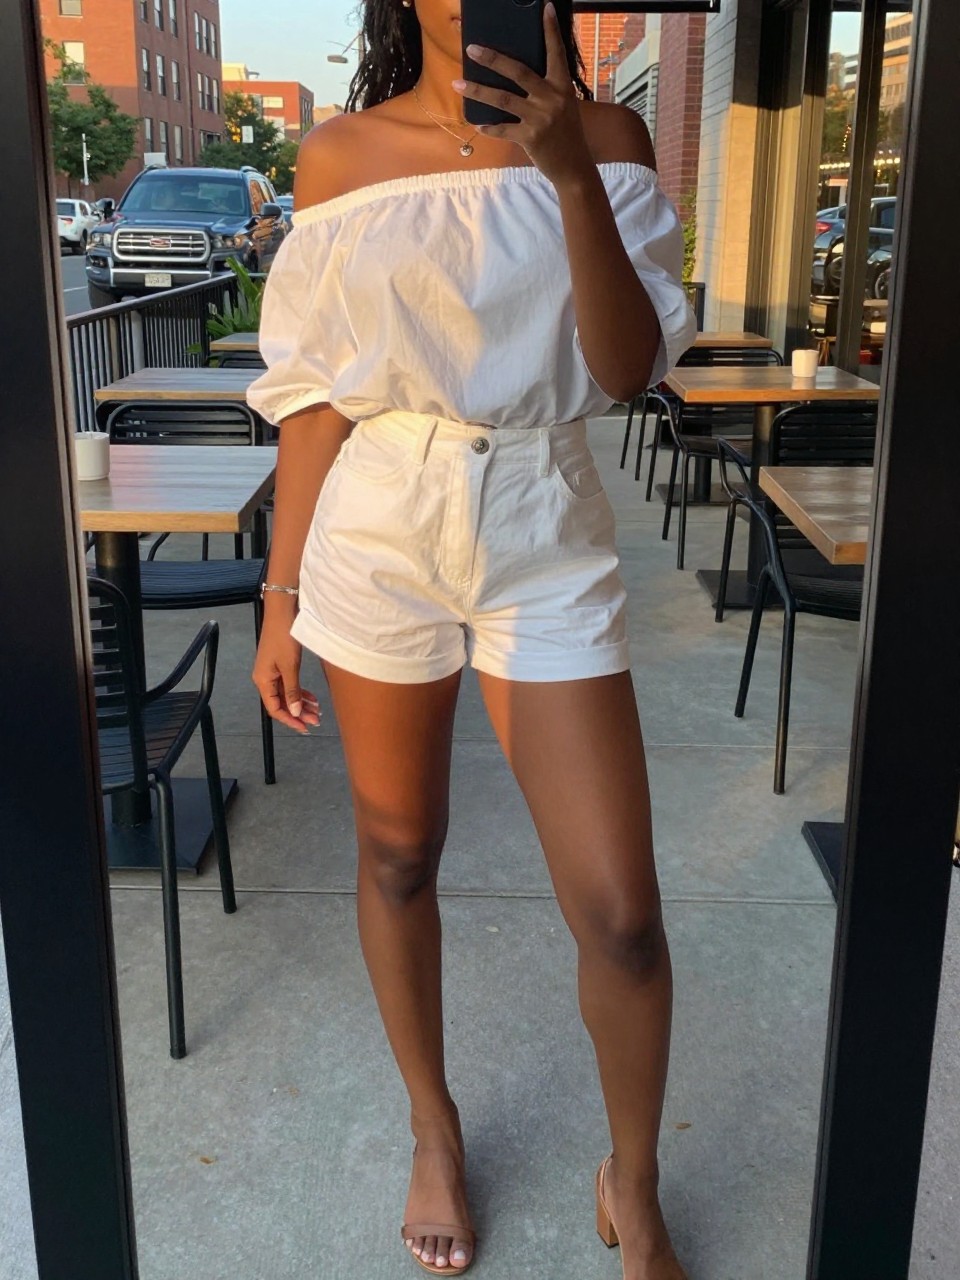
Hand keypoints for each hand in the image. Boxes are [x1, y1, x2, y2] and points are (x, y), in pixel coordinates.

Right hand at [252, 606, 320, 735]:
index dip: (289, 720)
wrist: (283, 613)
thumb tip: (295, 712)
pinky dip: (300, 692)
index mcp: (263, 681)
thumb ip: (292, 691)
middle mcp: (265, 679)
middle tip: (316, 720)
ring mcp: (272, 672)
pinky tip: (312, 698)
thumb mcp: (290, 667)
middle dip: (298, 713)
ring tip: (317, 711)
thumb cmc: (284, 638)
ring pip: (287, 694)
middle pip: (281, 703)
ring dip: (301, 703)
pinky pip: (289, 684)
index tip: (304, 727)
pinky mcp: (280, 665)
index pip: (274, 708)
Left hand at [453, 1, 592, 187]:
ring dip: (477, 91)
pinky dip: (489, 127)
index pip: (556, 53)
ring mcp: (540, 118)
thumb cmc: (566, 134)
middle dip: (492, 59)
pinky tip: (476, 124)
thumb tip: (518, 74)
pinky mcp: (530, 138)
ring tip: (457, 83)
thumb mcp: (564, 106)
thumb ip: (547, 89)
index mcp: (562, 87)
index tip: (545, 8)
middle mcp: (552, 99)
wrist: (574, 168)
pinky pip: (503, 129)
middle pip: (518, 72)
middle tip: (472, 48)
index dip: (550, 30)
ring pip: (502, 100)